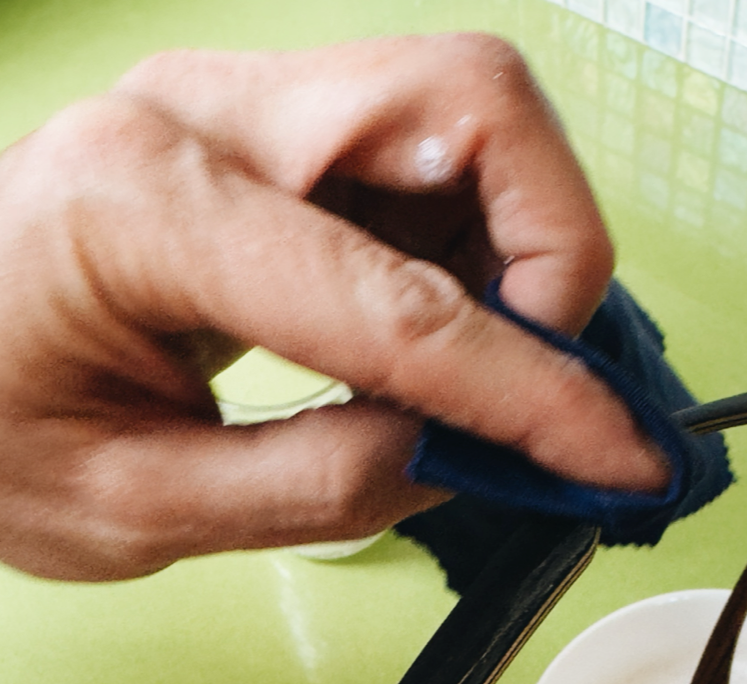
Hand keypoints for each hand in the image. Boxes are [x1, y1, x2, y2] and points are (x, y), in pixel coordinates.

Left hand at [0, 37, 666, 580]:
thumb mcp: (130, 513)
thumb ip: (318, 489)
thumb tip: (461, 457)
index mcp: (143, 209)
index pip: (401, 304)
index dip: (534, 390)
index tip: (614, 461)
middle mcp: (204, 116)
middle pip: (470, 104)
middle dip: (556, 254)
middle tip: (545, 386)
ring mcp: (243, 107)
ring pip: (469, 111)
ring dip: (528, 247)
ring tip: (498, 374)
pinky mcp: (275, 132)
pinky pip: (434, 153)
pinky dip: (486, 247)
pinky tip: (455, 339)